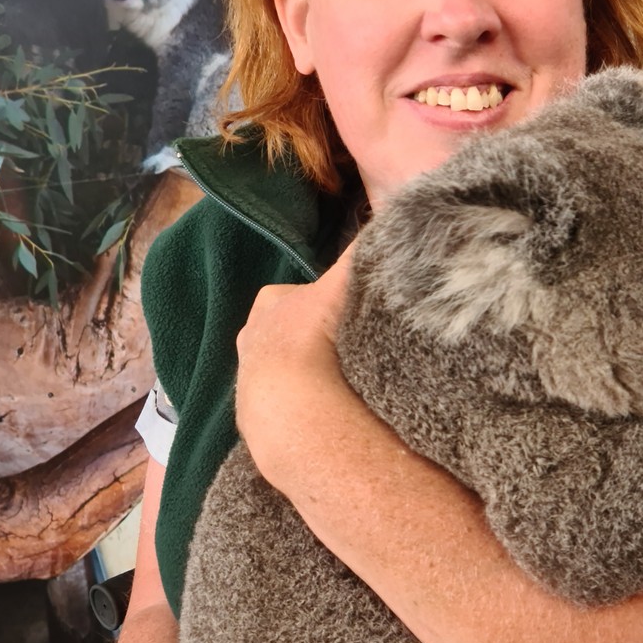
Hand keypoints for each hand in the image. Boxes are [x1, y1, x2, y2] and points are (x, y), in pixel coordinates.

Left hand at [235, 247, 355, 486]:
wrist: (290, 407)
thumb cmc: (311, 338)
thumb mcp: (341, 286)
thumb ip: (362, 253)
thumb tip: (393, 219)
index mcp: (269, 307)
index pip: (296, 296)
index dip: (321, 301)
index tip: (343, 313)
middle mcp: (251, 342)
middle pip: (284, 333)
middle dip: (308, 340)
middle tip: (342, 350)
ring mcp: (249, 385)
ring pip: (280, 373)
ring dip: (303, 379)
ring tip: (336, 386)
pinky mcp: (255, 424)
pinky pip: (282, 410)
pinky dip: (299, 412)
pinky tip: (324, 416)